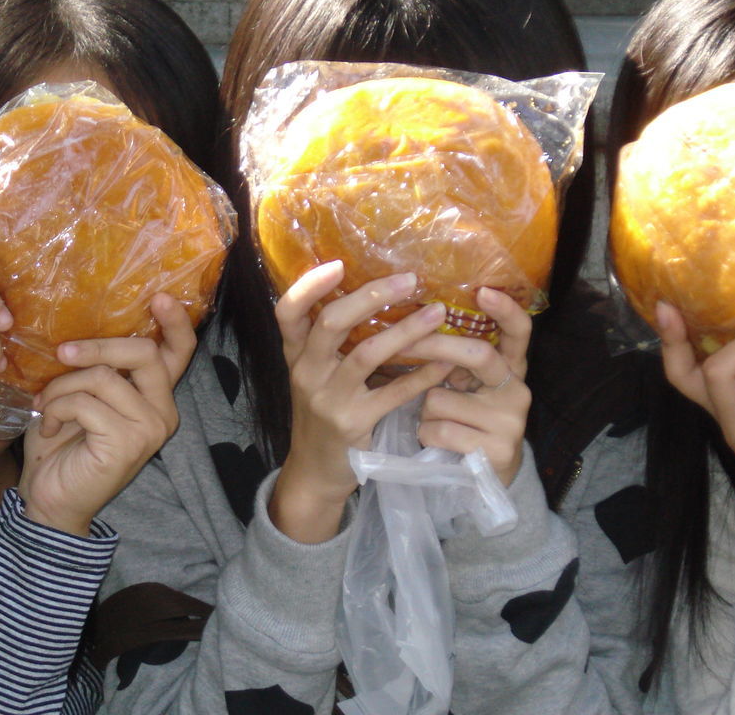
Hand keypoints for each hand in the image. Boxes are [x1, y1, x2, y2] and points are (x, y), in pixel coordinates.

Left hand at [19, 294, 192, 535]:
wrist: (49, 501)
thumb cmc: (62, 446)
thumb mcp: (81, 397)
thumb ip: (96, 370)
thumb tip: (79, 327)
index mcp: (156, 396)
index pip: (178, 353)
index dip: (175, 322)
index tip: (159, 296)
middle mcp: (163, 411)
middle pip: (143, 353)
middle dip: (98, 347)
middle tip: (62, 351)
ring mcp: (150, 429)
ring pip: (105, 378)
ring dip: (63, 387)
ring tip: (46, 406)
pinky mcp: (128, 443)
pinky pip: (87, 402)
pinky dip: (58, 409)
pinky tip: (48, 428)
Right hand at [269, 261, 454, 541]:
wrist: (316, 471)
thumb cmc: (321, 411)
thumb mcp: (314, 373)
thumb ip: (328, 340)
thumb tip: (372, 290)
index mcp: (295, 354)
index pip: (288, 312)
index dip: (309, 285)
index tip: (339, 263)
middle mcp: (306, 372)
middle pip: (332, 323)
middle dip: (372, 297)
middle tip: (409, 280)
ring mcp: (329, 400)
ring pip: (367, 354)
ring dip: (407, 331)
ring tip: (438, 313)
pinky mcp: (354, 423)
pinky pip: (393, 393)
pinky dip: (422, 375)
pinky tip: (446, 363)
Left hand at [400, 287, 532, 485]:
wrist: (482, 481)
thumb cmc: (464, 422)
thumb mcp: (466, 387)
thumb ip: (455, 359)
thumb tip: (413, 320)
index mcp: (510, 369)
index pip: (519, 332)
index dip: (505, 310)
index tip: (483, 291)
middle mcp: (517, 391)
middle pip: (477, 355)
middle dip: (434, 347)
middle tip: (403, 343)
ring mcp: (510, 423)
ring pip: (442, 398)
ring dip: (424, 409)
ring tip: (434, 422)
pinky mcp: (497, 451)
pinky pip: (440, 429)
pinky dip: (426, 433)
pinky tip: (436, 442)